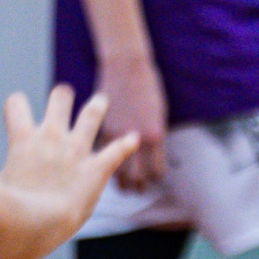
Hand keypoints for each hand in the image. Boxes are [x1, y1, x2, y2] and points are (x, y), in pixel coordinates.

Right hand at [0, 86, 139, 227]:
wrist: (34, 226)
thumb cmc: (3, 212)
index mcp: (22, 140)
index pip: (16, 105)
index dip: (16, 105)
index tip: (17, 107)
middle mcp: (52, 138)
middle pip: (59, 98)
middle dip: (61, 97)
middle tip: (62, 96)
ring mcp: (76, 151)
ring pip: (92, 114)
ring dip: (97, 107)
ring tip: (101, 100)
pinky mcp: (96, 169)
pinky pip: (116, 151)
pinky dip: (126, 145)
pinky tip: (134, 139)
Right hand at [94, 54, 168, 189]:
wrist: (126, 66)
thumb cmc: (147, 87)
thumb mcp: (158, 114)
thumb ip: (154, 137)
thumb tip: (151, 157)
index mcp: (156, 136)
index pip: (156, 171)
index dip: (154, 180)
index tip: (152, 182)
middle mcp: (136, 139)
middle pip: (136, 178)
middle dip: (136, 188)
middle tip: (136, 191)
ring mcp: (116, 136)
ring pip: (115, 172)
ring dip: (118, 181)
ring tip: (119, 186)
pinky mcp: (100, 130)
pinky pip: (101, 155)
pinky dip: (102, 163)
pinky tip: (102, 168)